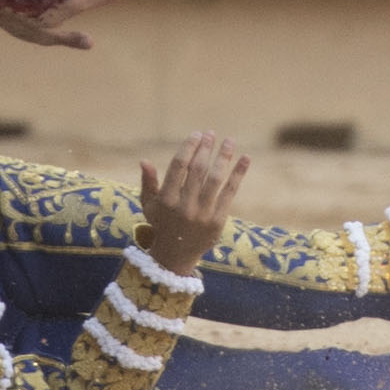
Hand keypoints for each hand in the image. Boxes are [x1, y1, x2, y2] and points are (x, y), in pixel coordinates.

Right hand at [140, 132, 250, 274]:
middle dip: (206, 148)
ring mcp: (202, 214)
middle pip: (198, 170)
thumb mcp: (149, 205)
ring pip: (215, 179)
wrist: (176, 255)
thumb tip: (144, 160)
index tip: (196, 134)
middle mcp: (184, 206)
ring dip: (224, 157)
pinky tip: (245, 158)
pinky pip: (230, 193)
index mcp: (166, 199)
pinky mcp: (218, 221)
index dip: (189, 148)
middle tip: (211, 133)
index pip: (179, 166)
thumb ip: (147, 182)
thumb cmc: (161, 223)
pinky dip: (238, 174)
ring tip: (229, 141)